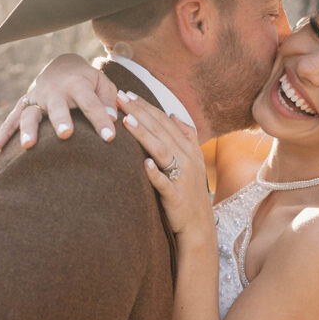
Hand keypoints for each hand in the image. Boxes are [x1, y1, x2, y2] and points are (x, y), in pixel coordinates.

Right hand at [0, 54, 119, 149]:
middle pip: (58, 107)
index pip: (91, 103)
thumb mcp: (102, 83)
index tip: (110, 138)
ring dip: (28, 129)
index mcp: (77, 84)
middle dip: (61, 120)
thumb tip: (112, 119)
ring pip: (30, 114)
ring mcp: (37, 98)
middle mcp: (55, 91)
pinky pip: (12, 119)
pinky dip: (3, 133)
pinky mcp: (25, 105)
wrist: (62, 65)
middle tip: (65, 135)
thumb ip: (108, 99)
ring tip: (28, 146)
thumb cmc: (87, 80)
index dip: (101, 120)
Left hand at [117, 93, 211, 237]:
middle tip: (119, 97)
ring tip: (126, 121)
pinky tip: (144, 163)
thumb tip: (174, 114)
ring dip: (144, 135)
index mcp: (188, 149)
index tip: (127, 94)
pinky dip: (155, 173)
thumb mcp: (192, 162)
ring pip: (161, 150)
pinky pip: (165, 183)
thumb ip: (186, 136)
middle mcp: (187, 159)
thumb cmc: (190, 192)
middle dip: (139, 112)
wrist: (199, 225)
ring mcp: (182, 178)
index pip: (164, 121)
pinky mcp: (176, 197)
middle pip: (160, 130)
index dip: (145, 106)